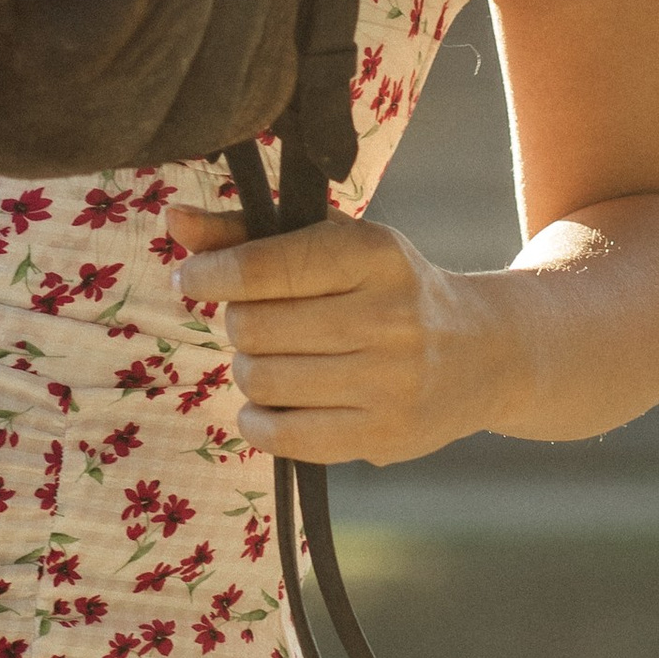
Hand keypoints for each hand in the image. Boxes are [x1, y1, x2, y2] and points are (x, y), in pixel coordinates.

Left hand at [168, 205, 497, 466]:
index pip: (268, 266)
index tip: (192, 277)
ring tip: (272, 359)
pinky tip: (274, 403)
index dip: (213, 273)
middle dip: (238, 323)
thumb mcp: (338, 243)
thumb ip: (250, 233)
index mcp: (375, 254)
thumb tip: (173, 221)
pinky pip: (284, 436)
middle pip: (255, 327)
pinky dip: (259, 420)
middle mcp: (388, 316)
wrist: (485, 352)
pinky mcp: (384, 435)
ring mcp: (390, 382)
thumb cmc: (389, 288)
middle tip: (256, 321)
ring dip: (249, 370)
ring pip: (263, 381)